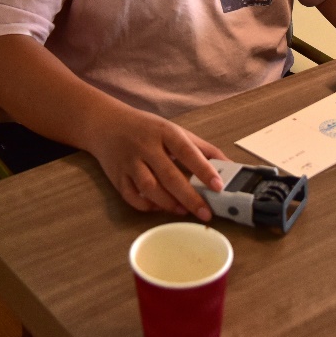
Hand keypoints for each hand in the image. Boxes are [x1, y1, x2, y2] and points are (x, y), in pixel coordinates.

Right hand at [82, 105, 226, 219]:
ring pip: (149, 188)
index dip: (203, 169)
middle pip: (169, 175)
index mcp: (164, 132)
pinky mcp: (117, 176)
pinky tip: (159, 208)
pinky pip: (131, 196)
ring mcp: (129, 162)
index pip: (187, 151)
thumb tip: (230, 166)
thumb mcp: (176, 130)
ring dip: (168, 203)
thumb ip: (202, 148)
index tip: (218, 186)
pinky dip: (146, 206)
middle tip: (205, 213)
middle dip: (189, 197)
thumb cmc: (147, 128)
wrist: (106, 123)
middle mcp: (145, 146)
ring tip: (183, 211)